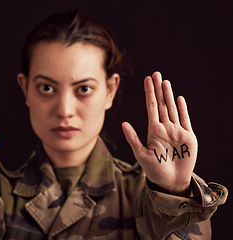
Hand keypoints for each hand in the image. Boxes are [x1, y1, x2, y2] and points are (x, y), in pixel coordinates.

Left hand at [122, 72, 196, 195]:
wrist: (170, 181)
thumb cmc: (154, 169)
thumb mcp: (141, 154)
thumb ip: (133, 138)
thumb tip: (123, 123)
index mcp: (153, 130)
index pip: (151, 107)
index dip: (149, 93)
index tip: (147, 79)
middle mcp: (164, 127)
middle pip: (161, 104)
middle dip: (158, 89)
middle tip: (156, 73)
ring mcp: (176, 131)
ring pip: (172, 108)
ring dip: (168, 95)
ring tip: (165, 81)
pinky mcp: (188, 137)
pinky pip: (185, 120)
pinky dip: (182, 109)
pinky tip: (178, 98)